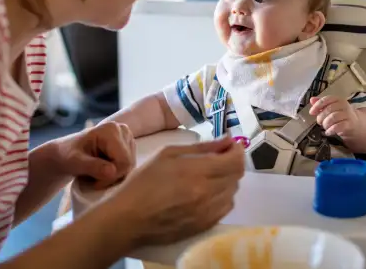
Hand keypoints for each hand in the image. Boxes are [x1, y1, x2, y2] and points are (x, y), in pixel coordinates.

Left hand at [49, 121, 135, 189]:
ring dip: (115, 175)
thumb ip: (92, 166)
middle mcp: (123, 130)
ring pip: (130, 165)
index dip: (112, 177)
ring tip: (98, 173)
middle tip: (95, 180)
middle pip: (129, 163)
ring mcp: (127, 137)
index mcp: (111, 130)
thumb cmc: (67, 156)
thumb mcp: (75, 162)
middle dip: (113, 176)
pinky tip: (104, 169)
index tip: (95, 183)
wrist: (65, 153)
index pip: (124, 161)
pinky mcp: (128, 145)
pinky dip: (117, 172)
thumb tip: (112, 172)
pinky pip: (129, 164)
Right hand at [109, 138, 245, 247]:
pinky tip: (208, 192)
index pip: (235, 160)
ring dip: (228, 180)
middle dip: (232, 163)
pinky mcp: (204, 226)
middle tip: (220, 158)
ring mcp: (207, 212)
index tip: (231, 146)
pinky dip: (222, 197)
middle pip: (237, 176)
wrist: (128, 219)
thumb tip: (227, 141)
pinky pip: (225, 208)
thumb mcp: (168, 154)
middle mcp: (207, 193)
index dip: (238, 150)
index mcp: (197, 172)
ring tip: (211, 176)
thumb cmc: (143, 182)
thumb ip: (202, 147)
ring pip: (233, 192)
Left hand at [309, 96, 359, 137]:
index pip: (326, 99)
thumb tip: (312, 100)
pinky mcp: (349, 124)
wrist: (356, 124)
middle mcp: (344, 105)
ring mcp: (348, 114)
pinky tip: (328, 132)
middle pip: (329, 109)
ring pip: (333, 117)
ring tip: (325, 127)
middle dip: (321, 117)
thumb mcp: (331, 107)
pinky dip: (330, 130)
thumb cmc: (341, 114)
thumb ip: (322, 104)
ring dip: (326, 124)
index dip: (317, 105)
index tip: (311, 112)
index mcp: (338, 99)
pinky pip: (338, 126)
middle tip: (319, 122)